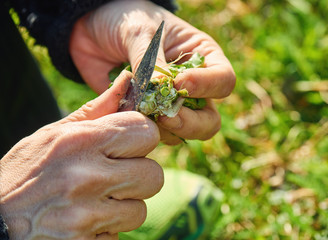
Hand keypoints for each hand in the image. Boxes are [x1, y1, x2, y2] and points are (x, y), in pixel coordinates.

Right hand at [0, 71, 162, 239]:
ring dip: (124, 205)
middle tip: (117, 175)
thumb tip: (128, 80)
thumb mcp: (54, 134)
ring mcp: (86, 215)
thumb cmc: (26, 172)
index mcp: (81, 142)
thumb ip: (97, 110)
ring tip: (97, 200)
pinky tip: (86, 219)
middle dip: (139, 175)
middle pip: (153, 174)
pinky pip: (120, 234)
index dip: (143, 137)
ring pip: (140, 209)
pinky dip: (108, 227)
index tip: (132, 144)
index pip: (146, 132)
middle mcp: (86, 177)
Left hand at [69, 0, 235, 144]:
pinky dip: (142, 130)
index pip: (223, 81)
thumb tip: (161, 92)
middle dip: (191, 123)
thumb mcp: (141, 31)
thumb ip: (151, 61)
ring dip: (164, 129)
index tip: (179, 83)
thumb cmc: (126, 19)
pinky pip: (154, 134)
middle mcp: (193, 87)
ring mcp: (170, 105)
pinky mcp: (148, 116)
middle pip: (209, 120)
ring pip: (183, 133)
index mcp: (203, 58)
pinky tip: (126, 114)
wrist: (93, 29)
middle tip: (166, 116)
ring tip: (140, 112)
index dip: (206, 86)